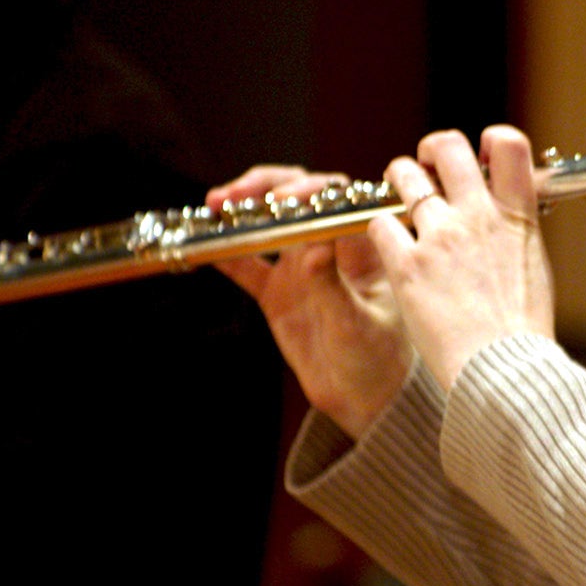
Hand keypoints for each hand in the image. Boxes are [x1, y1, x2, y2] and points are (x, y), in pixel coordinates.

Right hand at [208, 166, 411, 436]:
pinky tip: (205, 246)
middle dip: (267, 188)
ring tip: (216, 206)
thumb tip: (313, 249)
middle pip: (298, 199)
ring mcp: (301, 266)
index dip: (310, 190)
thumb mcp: (358, 325)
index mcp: (361, 244)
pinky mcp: (277, 292)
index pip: (336, 200)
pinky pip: (247, 267)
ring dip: (243, 212)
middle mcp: (330, 246)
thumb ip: (334, 288)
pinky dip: (227, 255)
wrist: (366, 397)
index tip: (285, 197)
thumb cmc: (380, 358)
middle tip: (236, 194)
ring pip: (270, 225)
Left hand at [370, 126, 553, 389]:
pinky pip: (379, 224)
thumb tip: (505, 213)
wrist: (504, 371)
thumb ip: (515, 230)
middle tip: (426, 168)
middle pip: (447, 146)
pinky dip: (380, 229)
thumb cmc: (522, 330)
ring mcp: (440, 237)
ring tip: (399, 198)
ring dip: (398, 179)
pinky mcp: (407, 265)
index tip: (479, 156)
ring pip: (403, 175)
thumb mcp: (534, 266)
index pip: (509, 144)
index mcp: (516, 216)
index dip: (489, 140)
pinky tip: (389, 245)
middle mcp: (477, 216)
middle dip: (431, 150)